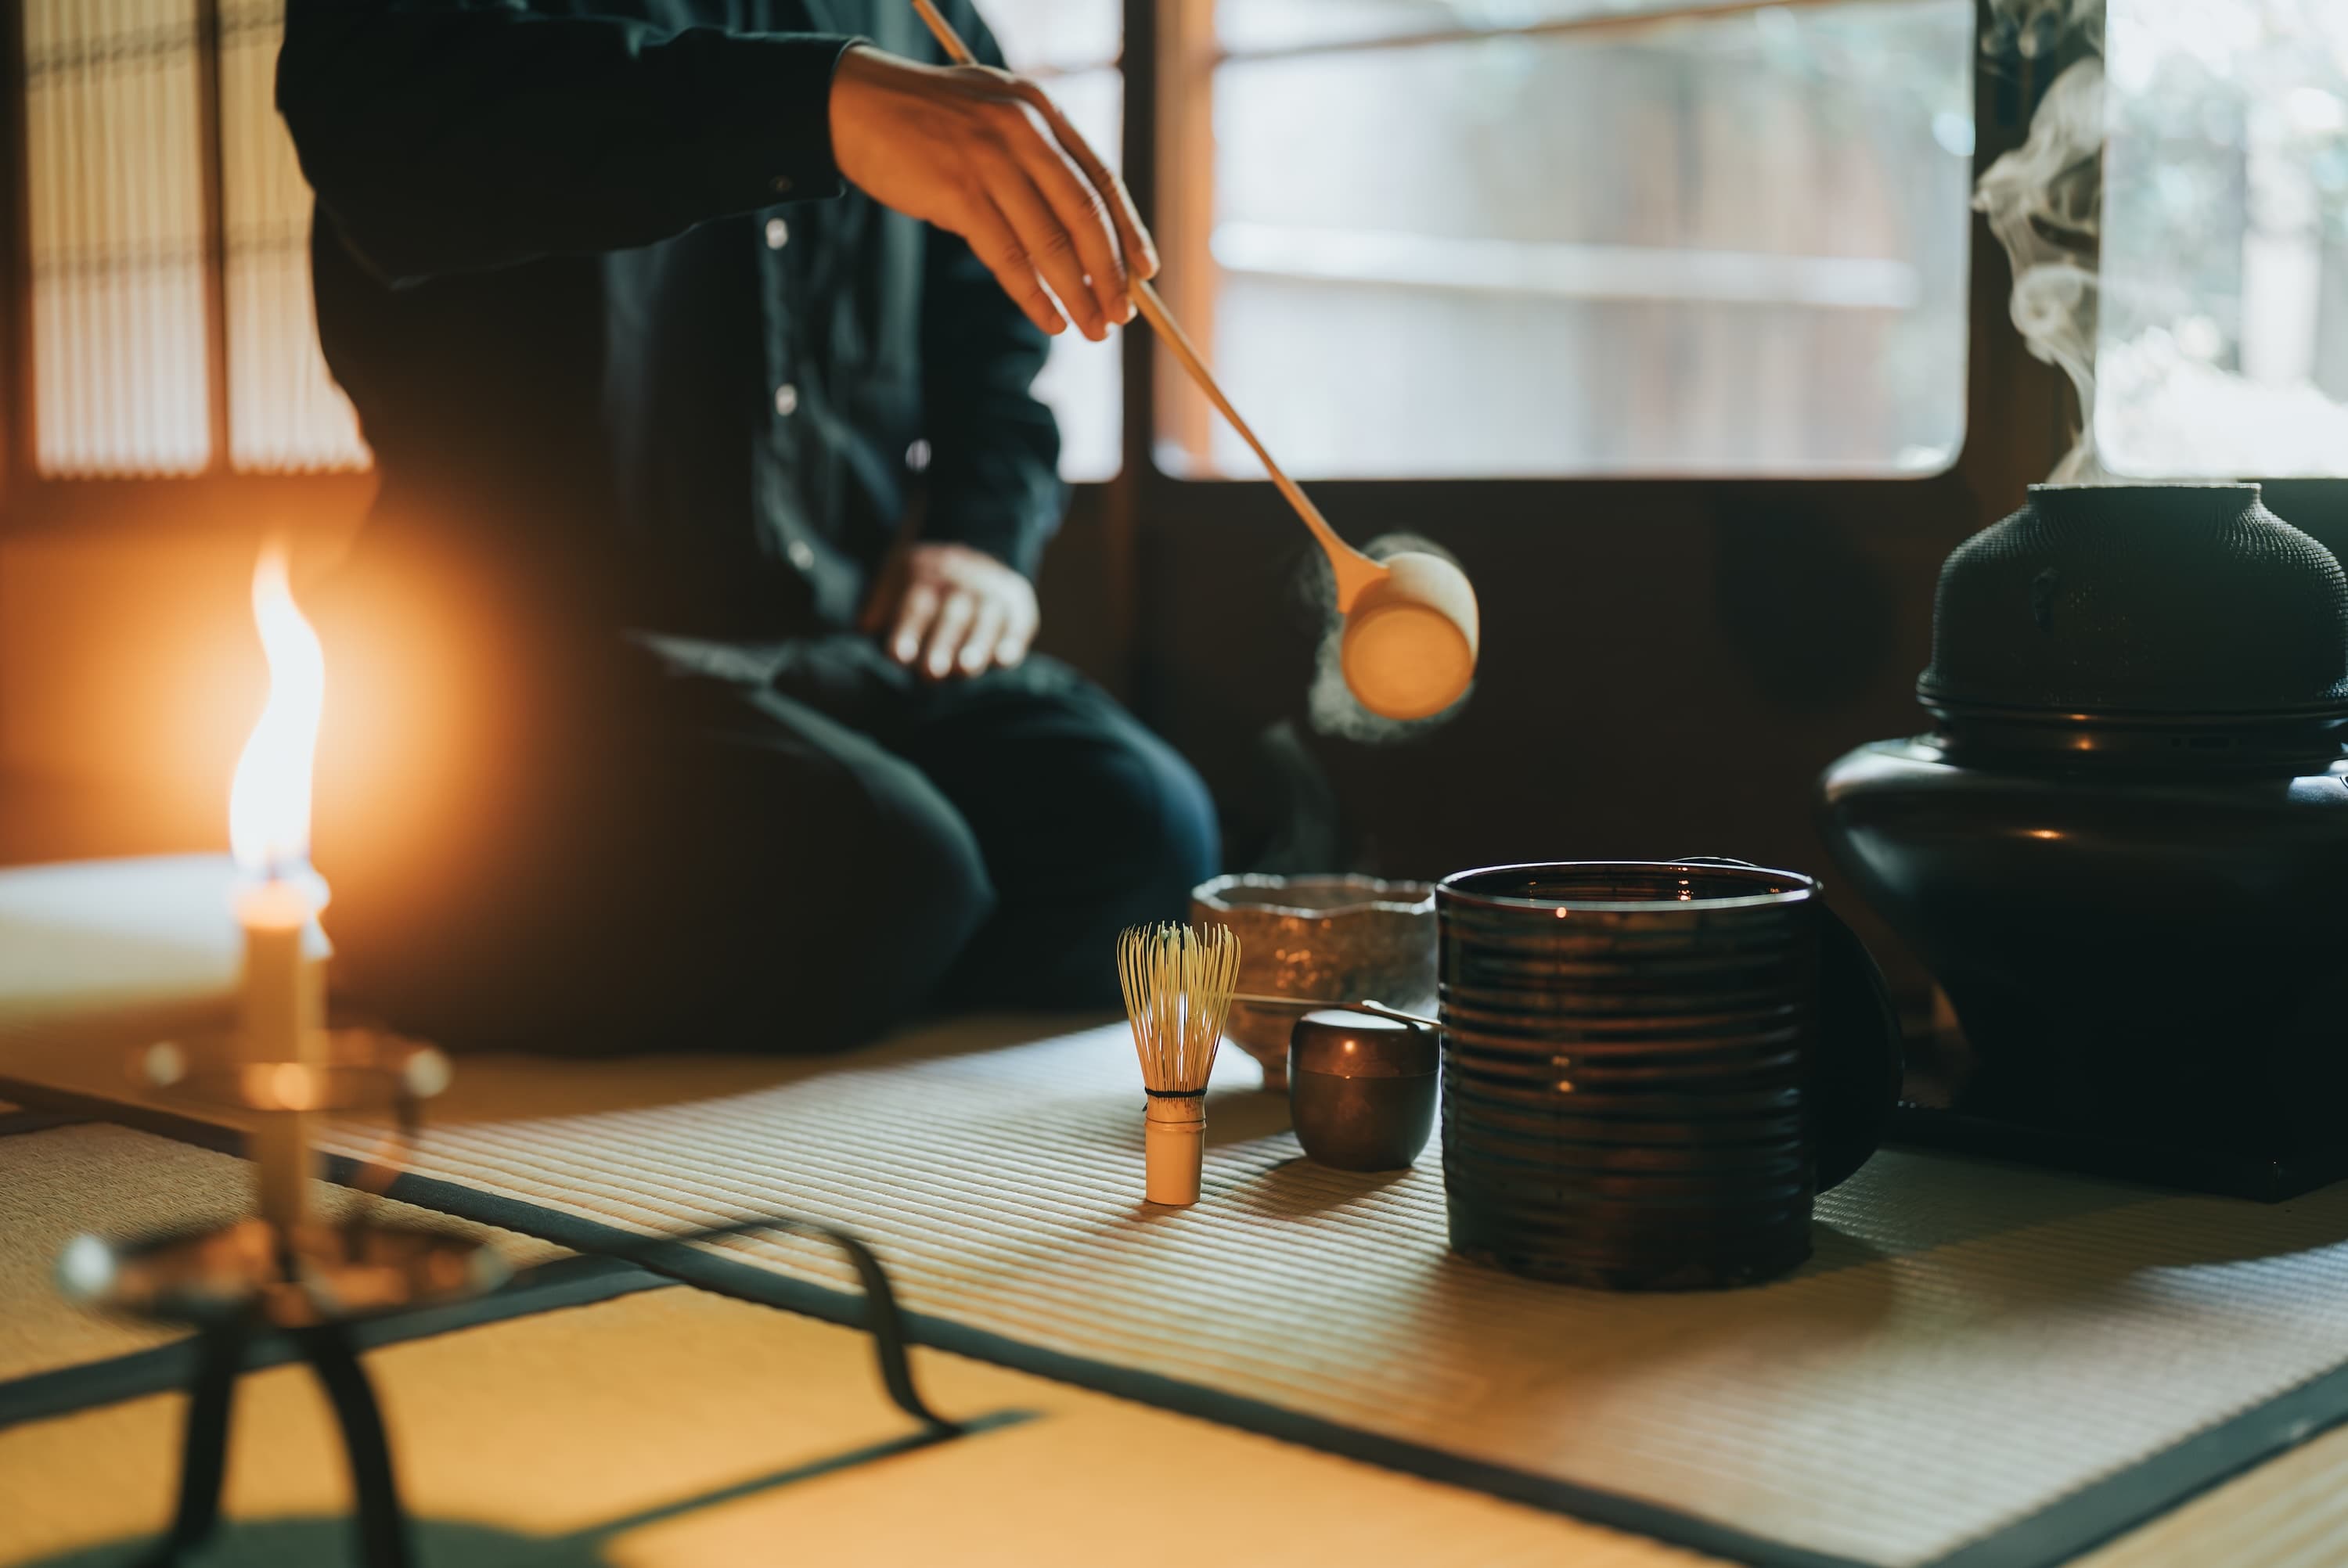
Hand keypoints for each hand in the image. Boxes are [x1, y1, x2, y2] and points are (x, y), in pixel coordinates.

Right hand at [827, 44, 1157, 340]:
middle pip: (1084, 213)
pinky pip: (1008, 257)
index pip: (1100, 177)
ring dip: (1078, 292)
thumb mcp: (992, 117)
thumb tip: (1079, 234)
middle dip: (1111, 270)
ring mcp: (990, 159)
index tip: (1146, 270)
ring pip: (1051, 241)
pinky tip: (1049, 319)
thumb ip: (1034, 157)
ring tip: (1093, 327)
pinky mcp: (957, 192)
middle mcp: (1022, 129)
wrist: (854, 103)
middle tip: (1123, 313)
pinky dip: (1033, 295)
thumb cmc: (925, 121)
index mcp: (1039, 109)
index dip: (1128, 228)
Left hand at [860, 542, 1039, 679]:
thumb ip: (879, 604)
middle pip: (951, 616)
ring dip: (976, 646)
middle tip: (931, 673)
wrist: (974, 545)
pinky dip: (1013, 641)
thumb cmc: (926, 580)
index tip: (897, 657)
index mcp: (926, 574)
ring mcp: (991, 590)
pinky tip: (1004, 662)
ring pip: (985, 620)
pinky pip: (1018, 622)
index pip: (915, 606)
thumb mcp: (896, 576)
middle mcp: (961, 581)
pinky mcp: (1017, 601)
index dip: (907, 631)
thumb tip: (864, 628)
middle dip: (941, 644)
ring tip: (966, 670)